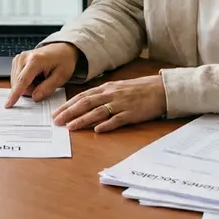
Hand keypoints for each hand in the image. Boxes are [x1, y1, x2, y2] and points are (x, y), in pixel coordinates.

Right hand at [5, 42, 78, 107]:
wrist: (62, 49)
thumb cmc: (63, 60)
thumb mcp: (61, 76)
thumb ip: (48, 88)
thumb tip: (35, 97)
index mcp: (35, 60)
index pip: (22, 81)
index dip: (15, 94)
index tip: (9, 104)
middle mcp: (23, 57)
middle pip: (18, 83)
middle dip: (30, 90)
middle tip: (44, 85)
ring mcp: (19, 58)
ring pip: (16, 82)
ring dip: (27, 86)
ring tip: (40, 79)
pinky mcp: (17, 61)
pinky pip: (16, 78)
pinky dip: (25, 82)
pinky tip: (35, 77)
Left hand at [52, 75, 166, 132]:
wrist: (161, 89)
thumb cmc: (139, 89)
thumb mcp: (118, 88)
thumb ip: (103, 95)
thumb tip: (87, 104)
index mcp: (107, 88)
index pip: (83, 96)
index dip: (68, 105)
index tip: (57, 112)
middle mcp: (111, 94)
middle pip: (86, 103)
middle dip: (69, 112)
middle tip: (57, 121)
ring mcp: (121, 104)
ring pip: (98, 112)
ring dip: (83, 120)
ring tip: (70, 127)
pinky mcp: (132, 113)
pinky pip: (117, 120)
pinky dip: (106, 125)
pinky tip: (97, 130)